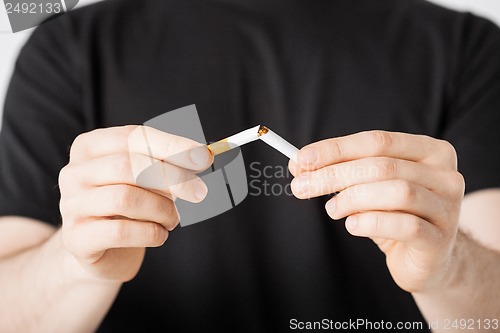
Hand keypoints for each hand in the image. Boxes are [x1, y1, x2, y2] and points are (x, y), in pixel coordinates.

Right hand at [58, 126, 211, 281]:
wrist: (102, 249)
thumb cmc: (129, 205)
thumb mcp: (147, 177)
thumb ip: (169, 163)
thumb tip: (203, 155)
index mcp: (90, 146)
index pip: (133, 137)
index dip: (172, 146)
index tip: (204, 157)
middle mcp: (74, 172)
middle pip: (128, 166)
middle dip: (172, 178)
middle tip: (200, 192)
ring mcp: (71, 205)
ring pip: (125, 198)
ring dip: (162, 210)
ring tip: (174, 219)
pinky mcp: (77, 238)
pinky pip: (121, 232)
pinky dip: (151, 233)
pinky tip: (159, 234)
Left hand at [289, 131, 464, 292]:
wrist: (427, 259)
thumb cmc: (394, 216)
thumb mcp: (368, 188)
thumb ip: (340, 172)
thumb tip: (299, 163)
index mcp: (429, 151)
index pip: (377, 141)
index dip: (336, 149)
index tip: (302, 158)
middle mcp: (445, 174)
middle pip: (383, 166)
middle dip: (334, 175)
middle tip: (301, 187)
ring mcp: (448, 207)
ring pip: (397, 192)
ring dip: (352, 199)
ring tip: (332, 209)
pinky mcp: (440, 240)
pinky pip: (404, 225)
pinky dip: (370, 223)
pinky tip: (352, 225)